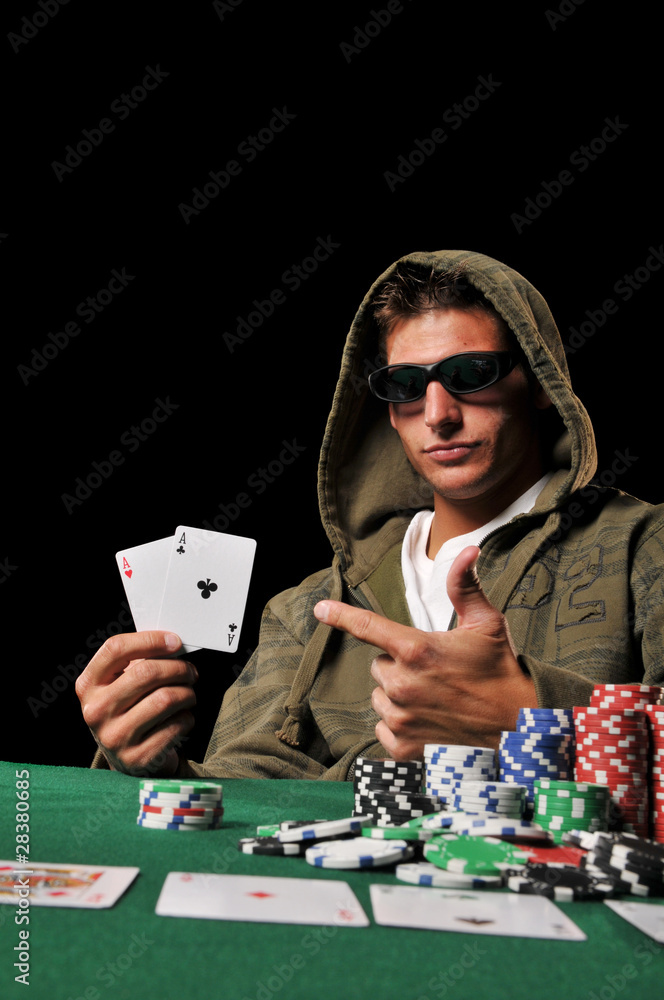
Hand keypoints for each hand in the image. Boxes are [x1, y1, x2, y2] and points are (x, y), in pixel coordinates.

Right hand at [75, 631, 197, 775]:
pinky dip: (187, 718)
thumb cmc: (129, 712)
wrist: (128, 760)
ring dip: (187, 693)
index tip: (175, 642)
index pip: (115, 649)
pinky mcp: (136, 757)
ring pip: (165, 698)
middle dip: (178, 668)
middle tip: (190, 672)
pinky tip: (182, 718)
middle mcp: (96, 711)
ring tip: (188, 695)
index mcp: (88, 685)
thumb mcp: (121, 686)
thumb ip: (139, 662)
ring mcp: (114, 736)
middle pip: (145, 672)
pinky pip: (175, 725)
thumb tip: (172, 644)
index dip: (150, 640)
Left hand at [314, 545, 536, 758]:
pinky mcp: (402, 747)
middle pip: (379, 665)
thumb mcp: (486, 624)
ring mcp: (401, 717)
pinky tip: (428, 721)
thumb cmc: (501, 671)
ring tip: (435, 698)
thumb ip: (465, 586)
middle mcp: (402, 684)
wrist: (517, 729)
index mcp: (417, 650)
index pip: (367, 626)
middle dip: (400, 666)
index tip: (320, 609)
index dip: (340, 615)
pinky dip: (400, 724)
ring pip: (380, 696)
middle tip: (435, 672)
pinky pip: (383, 727)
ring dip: (399, 695)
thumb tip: (466, 549)